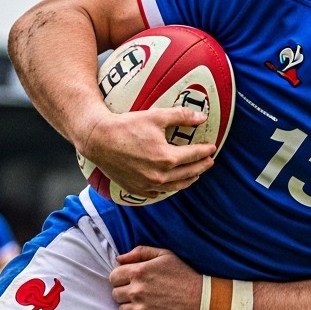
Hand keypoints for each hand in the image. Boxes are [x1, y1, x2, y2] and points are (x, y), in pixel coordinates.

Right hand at [79, 107, 216, 199]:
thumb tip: (202, 117)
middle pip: (188, 173)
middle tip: (208, 161)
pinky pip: (158, 192)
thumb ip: (181, 116)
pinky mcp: (136, 189)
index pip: (194, 155)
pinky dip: (169, 188)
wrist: (98, 140)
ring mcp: (147, 185)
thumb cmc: (126, 126)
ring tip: (195, 174)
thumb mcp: (156, 116)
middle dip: (201, 167)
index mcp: (167, 158)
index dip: (205, 151)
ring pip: (176, 186)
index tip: (212, 148)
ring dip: (188, 180)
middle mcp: (159, 176)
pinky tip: (172, 183)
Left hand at [110, 246, 203, 309]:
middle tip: (142, 292)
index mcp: (138, 272)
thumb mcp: (165, 255)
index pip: (113, 277)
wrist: (202, 301)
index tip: (131, 281)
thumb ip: (140, 252)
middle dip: (125, 292)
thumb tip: (119, 259)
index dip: (121, 278)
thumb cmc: (184, 276)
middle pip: (116, 294)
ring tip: (147, 303)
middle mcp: (136, 291)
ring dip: (131, 307)